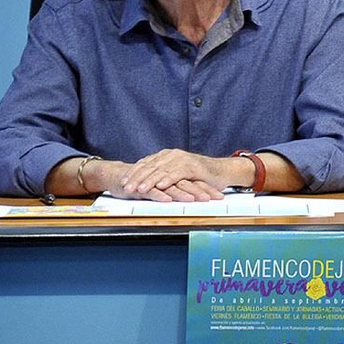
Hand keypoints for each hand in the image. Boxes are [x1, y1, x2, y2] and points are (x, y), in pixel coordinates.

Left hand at [115, 149, 235, 201]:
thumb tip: (145, 181)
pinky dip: (168, 179)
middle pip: (150, 166)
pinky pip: (177, 173)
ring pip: (161, 170)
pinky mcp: (192, 166)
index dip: (133, 173)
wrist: (222, 171)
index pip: (145, 164)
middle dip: (137, 178)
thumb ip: (163, 174)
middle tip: (126, 187)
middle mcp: (172, 155)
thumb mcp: (177, 174)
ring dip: (149, 180)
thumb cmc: (199, 175)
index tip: (122, 182)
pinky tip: (160, 185)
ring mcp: (182, 160)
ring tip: (139, 189)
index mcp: (166, 155)